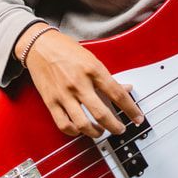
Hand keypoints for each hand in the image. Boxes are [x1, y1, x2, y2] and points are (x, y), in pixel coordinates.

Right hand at [15, 25, 143, 138]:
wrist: (40, 45)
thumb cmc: (66, 49)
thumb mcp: (92, 58)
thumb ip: (108, 77)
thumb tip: (126, 88)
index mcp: (92, 69)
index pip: (117, 94)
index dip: (130, 109)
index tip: (137, 118)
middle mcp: (79, 83)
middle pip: (101, 113)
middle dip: (115, 126)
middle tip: (120, 129)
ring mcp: (64, 94)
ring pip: (83, 124)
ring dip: (96, 132)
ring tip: (101, 131)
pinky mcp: (51, 101)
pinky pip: (64, 124)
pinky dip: (75, 132)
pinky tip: (80, 130)